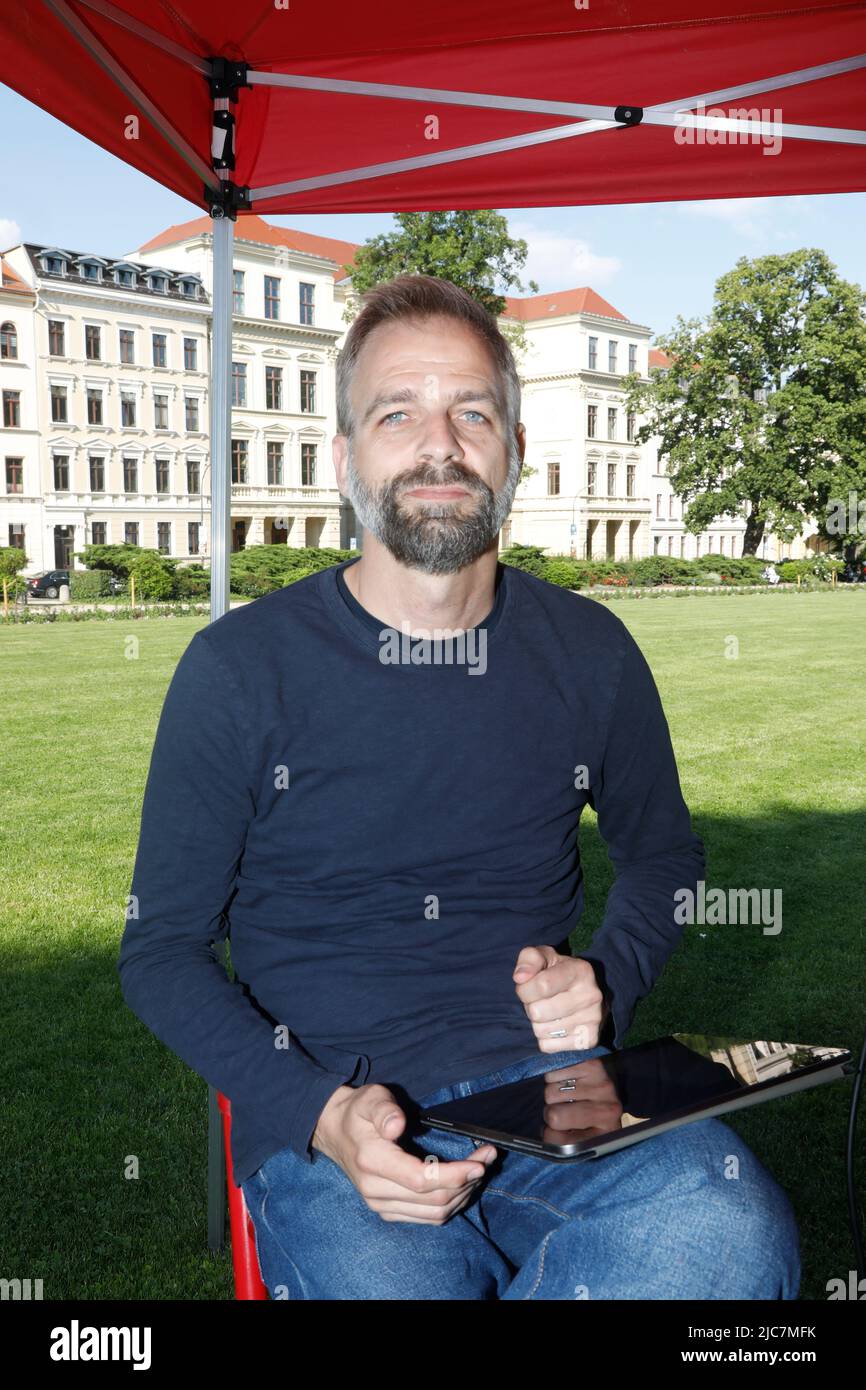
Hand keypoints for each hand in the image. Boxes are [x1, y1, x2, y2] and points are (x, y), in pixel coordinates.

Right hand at [312, 1083, 497, 1223]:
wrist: (335, 1132)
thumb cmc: (358, 1112)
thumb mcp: (370, 1098)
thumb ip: (385, 1110)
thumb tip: (397, 1125)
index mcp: (372, 1161)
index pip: (421, 1180)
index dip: (455, 1175)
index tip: (480, 1162)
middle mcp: (375, 1190)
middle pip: (433, 1199)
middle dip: (468, 1181)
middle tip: (488, 1157)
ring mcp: (381, 1205)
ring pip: (434, 1213)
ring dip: (464, 1194)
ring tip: (480, 1170)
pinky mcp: (388, 1211)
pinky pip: (428, 1218)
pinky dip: (452, 1204)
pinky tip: (463, 1185)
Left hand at [512, 946, 608, 1052]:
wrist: (584, 993)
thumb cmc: (557, 972)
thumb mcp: (543, 956)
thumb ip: (529, 959)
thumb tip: (520, 977)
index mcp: (581, 970)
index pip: (541, 986)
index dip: (525, 989)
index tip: (526, 986)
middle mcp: (591, 995)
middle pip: (538, 1012)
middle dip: (531, 1006)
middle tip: (540, 1000)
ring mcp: (593, 1020)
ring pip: (541, 1031)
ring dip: (537, 1023)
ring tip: (548, 1012)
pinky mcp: (589, 1040)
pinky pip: (548, 1046)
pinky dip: (546, 1038)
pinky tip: (555, 1025)